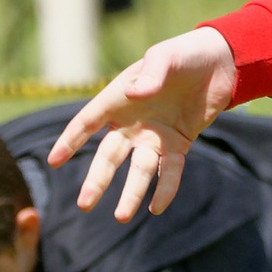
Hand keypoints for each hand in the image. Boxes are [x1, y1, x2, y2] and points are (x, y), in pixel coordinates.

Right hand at [48, 26, 237, 219]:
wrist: (218, 63)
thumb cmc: (183, 54)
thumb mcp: (165, 57)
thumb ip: (151, 73)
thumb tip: (136, 94)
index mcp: (118, 98)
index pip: (87, 122)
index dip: (70, 141)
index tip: (53, 161)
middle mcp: (132, 122)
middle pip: (109, 156)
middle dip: (97, 180)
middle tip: (84, 204)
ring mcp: (154, 136)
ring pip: (138, 170)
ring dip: (131, 193)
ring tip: (121, 217)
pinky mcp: (178, 143)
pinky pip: (170, 170)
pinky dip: (165, 188)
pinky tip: (158, 207)